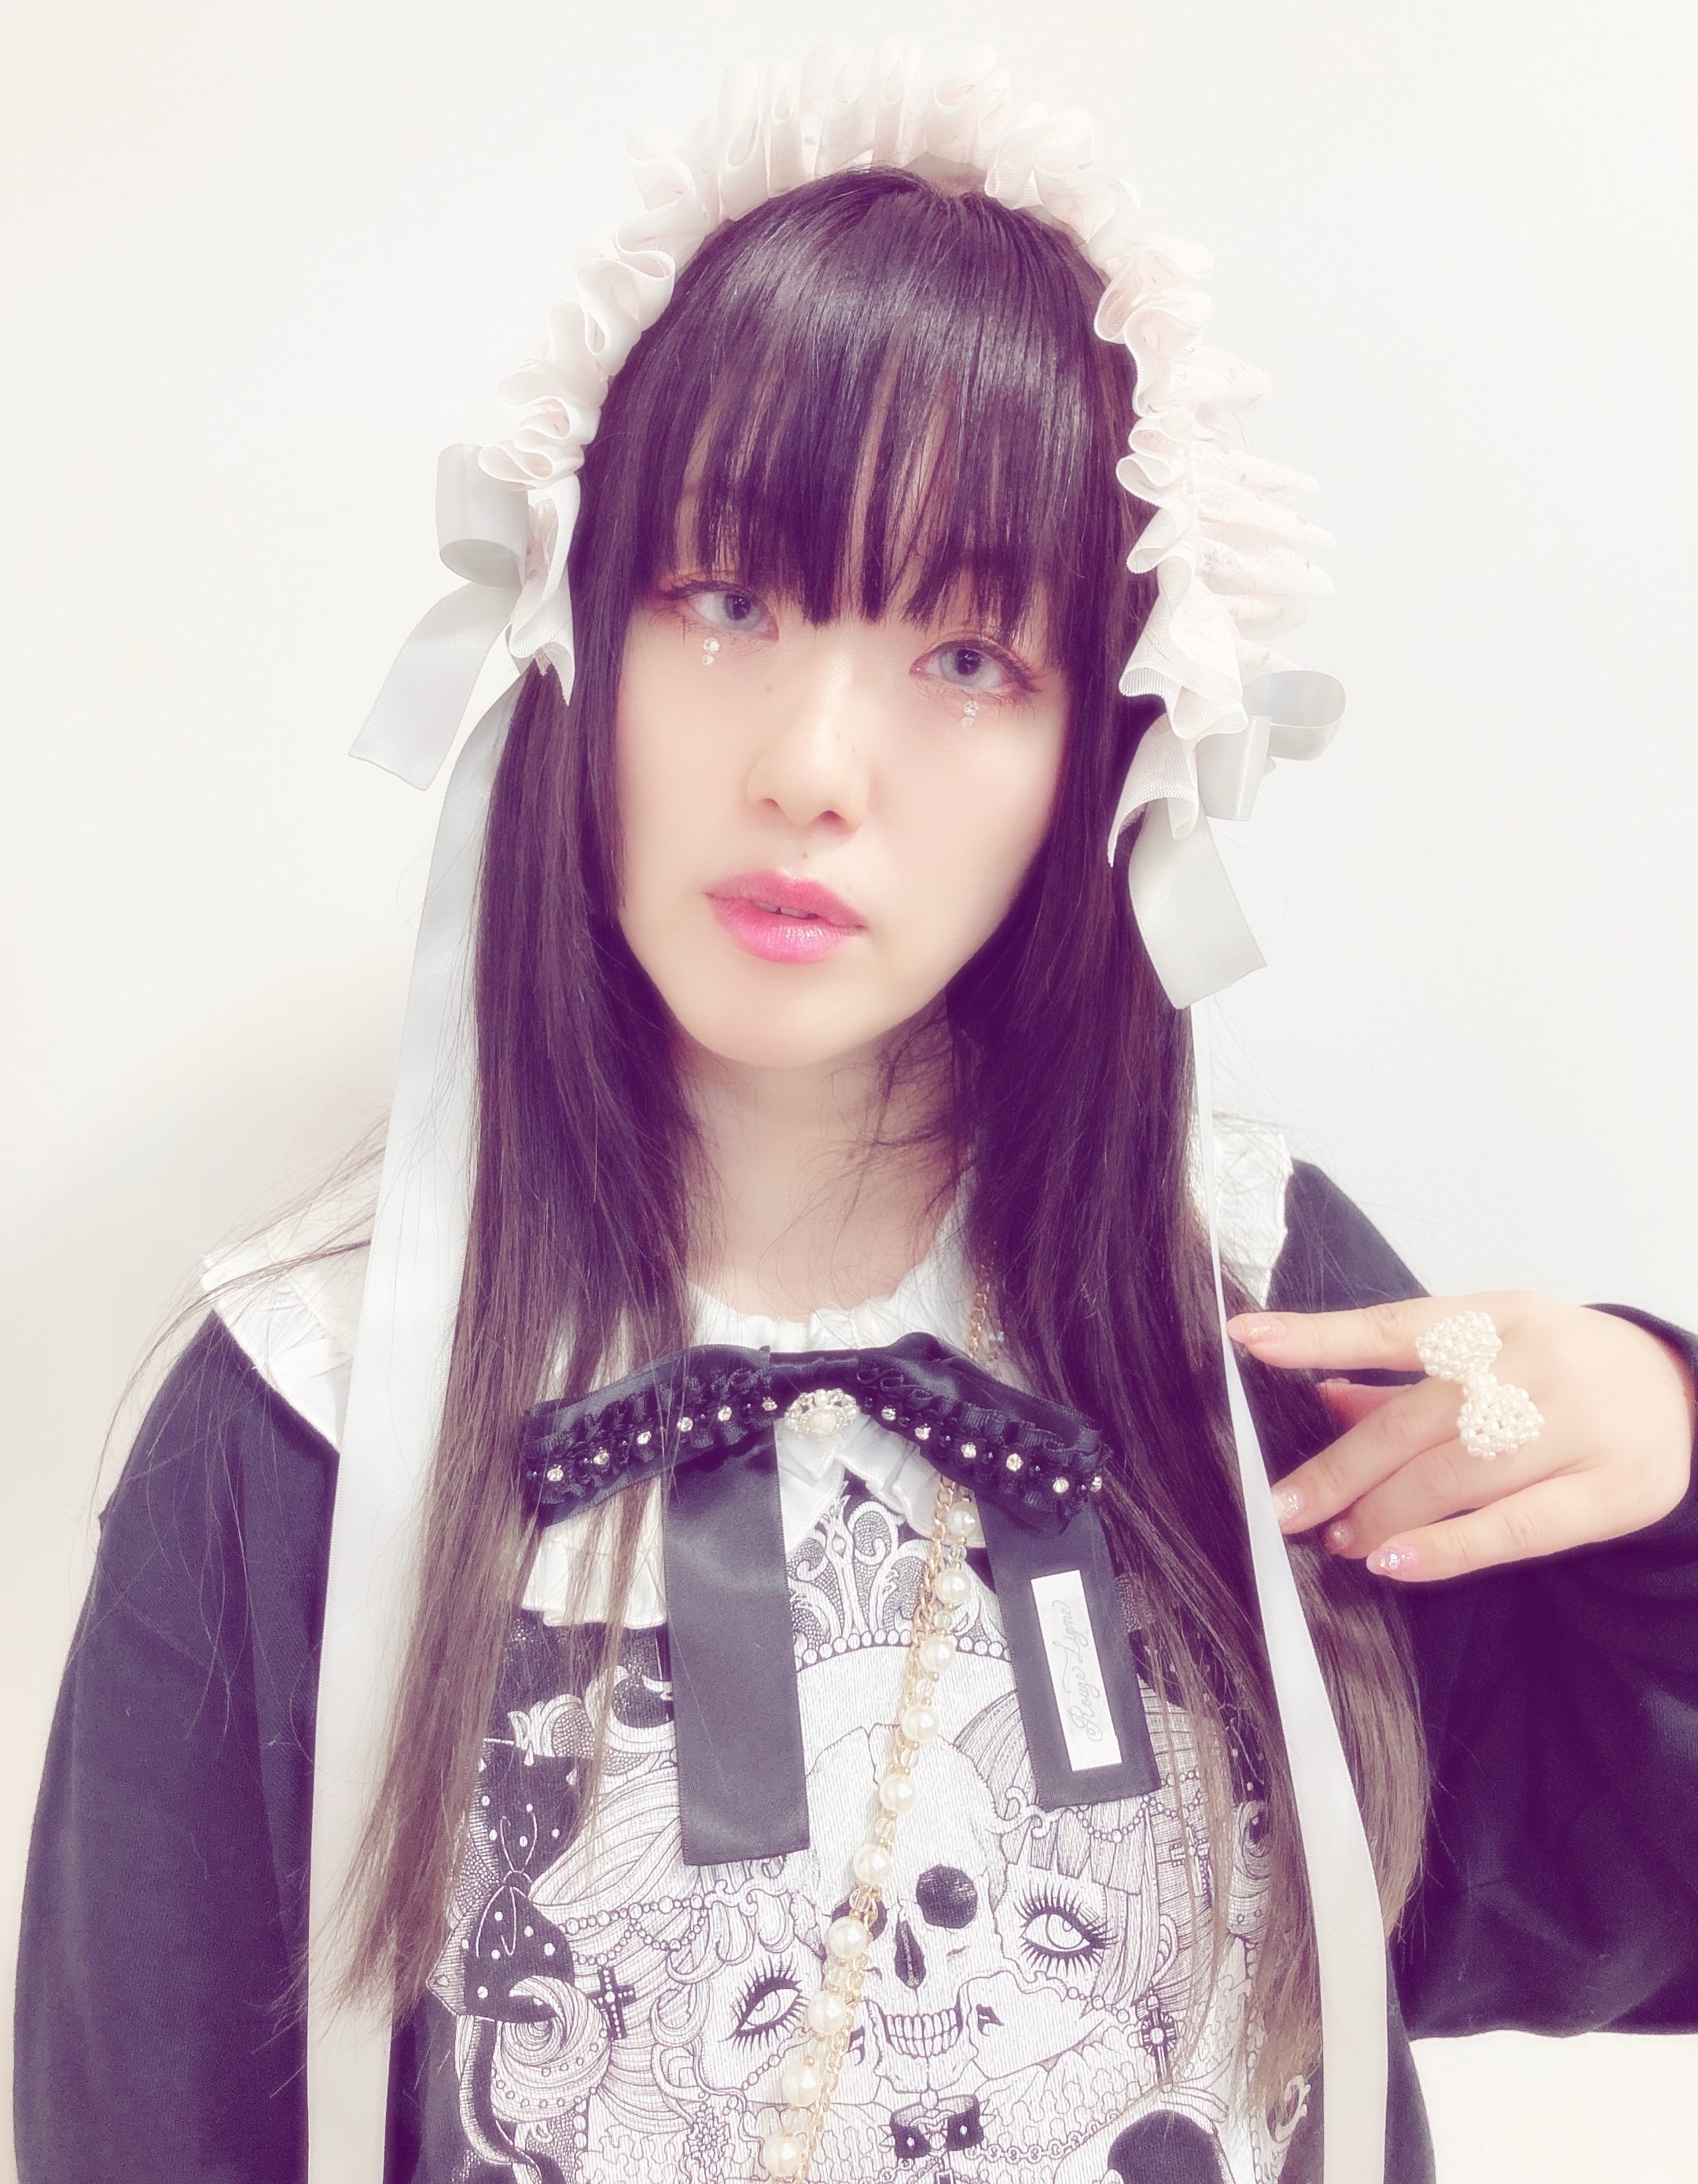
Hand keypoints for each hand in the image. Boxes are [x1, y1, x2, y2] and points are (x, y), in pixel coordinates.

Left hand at [1226, 1293, 1696, 1581]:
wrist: (1687, 1396)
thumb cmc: (1565, 1372)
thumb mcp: (1493, 1349)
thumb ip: (1405, 1379)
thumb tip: (1318, 1394)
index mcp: (1496, 1318)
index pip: (1393, 1326)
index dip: (1318, 1335)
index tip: (1249, 1340)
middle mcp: (1530, 1364)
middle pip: (1412, 1421)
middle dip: (1339, 1470)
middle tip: (1284, 1507)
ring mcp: (1572, 1427)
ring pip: (1452, 1478)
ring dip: (1381, 1514)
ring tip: (1339, 1540)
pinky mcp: (1607, 1492)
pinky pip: (1511, 1529)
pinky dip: (1445, 1550)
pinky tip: (1394, 1563)